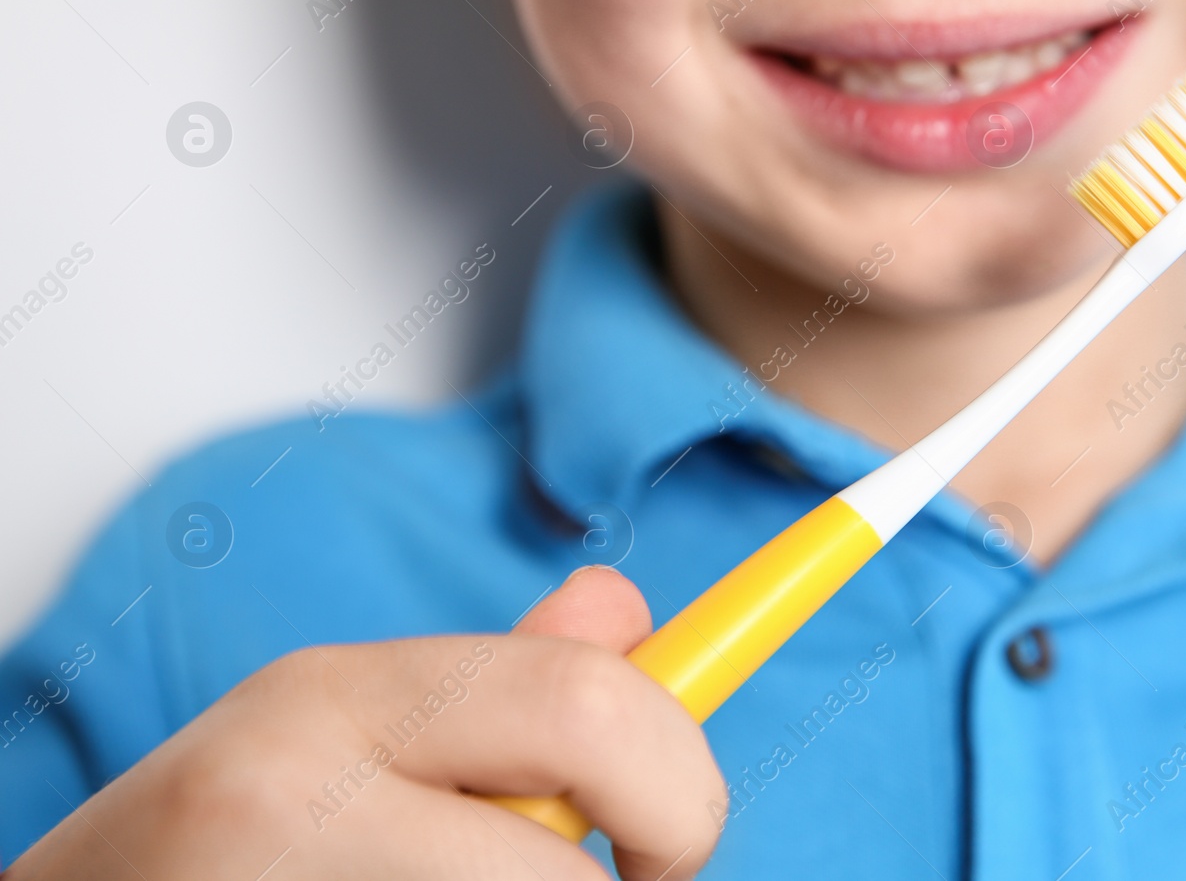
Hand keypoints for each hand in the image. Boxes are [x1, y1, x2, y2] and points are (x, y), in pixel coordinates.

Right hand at [6, 567, 725, 879]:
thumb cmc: (218, 845)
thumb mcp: (340, 727)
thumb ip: (495, 680)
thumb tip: (626, 610)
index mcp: (335, 696)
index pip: (584, 704)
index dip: (683, 778)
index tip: (689, 835)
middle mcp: (296, 799)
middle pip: (570, 876)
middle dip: (634, 879)